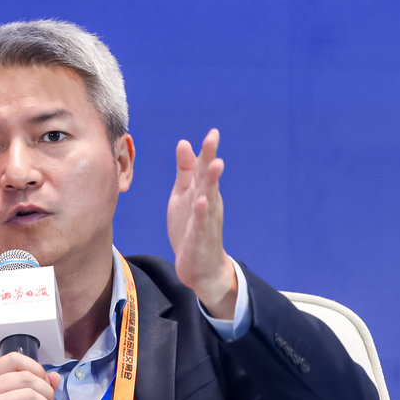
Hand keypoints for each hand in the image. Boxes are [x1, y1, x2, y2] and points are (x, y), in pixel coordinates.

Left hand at [167, 128, 237, 318]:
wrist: (199, 267)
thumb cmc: (191, 228)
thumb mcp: (184, 195)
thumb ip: (185, 171)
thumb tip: (184, 142)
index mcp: (202, 192)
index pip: (204, 168)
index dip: (207, 151)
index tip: (212, 132)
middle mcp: (207, 203)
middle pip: (209, 178)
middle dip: (211, 159)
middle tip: (213, 139)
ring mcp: (205, 221)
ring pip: (209, 198)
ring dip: (212, 182)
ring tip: (215, 165)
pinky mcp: (200, 238)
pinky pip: (202, 224)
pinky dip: (202, 212)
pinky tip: (201, 201)